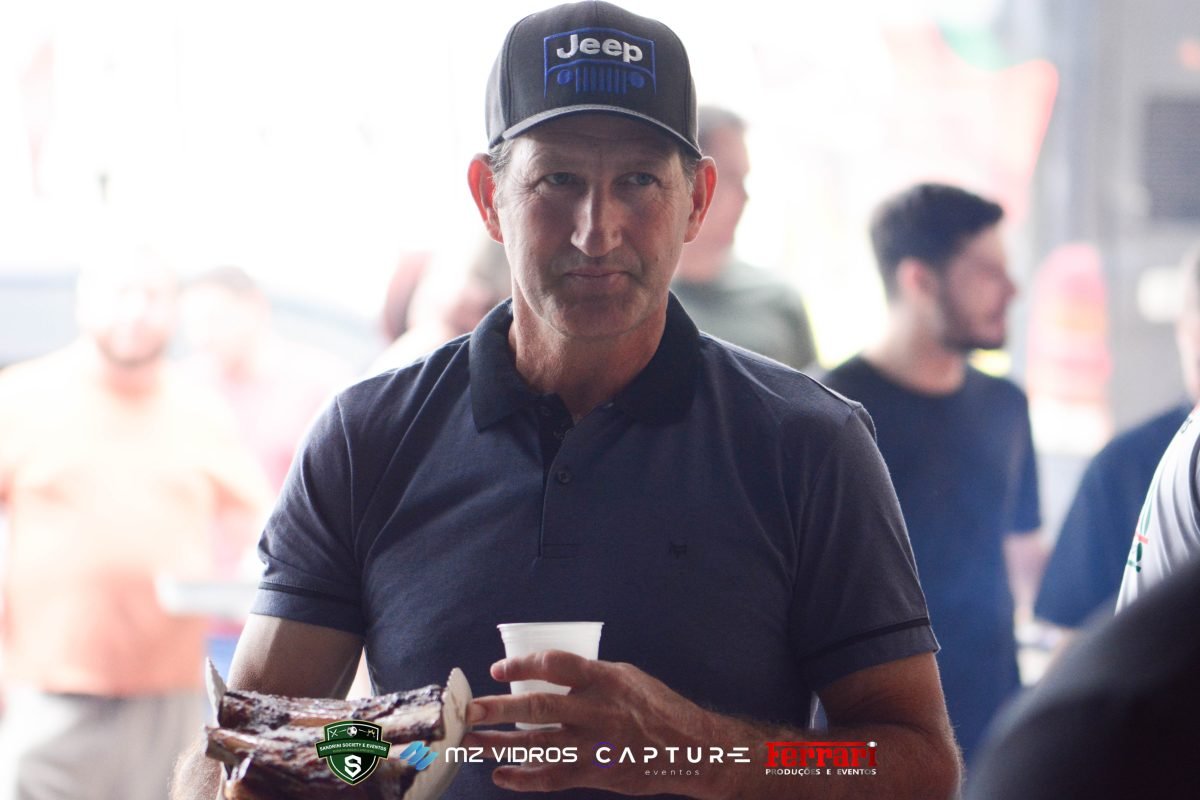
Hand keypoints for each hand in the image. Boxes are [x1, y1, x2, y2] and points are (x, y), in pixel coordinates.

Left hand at [463, 650, 722, 796]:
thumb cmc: (657, 707)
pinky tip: (500, 775)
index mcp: (604, 680)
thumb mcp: (627, 677)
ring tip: (470, 742)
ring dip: (499, 745)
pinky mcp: (594, 774)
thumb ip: (589, 676)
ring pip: (537, 746)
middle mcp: (596, 711)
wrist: (689, 750)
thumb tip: (550, 674)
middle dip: (499, 710)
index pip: (555, 665)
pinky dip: (523, 778)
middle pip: (538, 709)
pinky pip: (551, 778)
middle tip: (470, 710)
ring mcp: (593, 746)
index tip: (497, 670)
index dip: (522, 666)